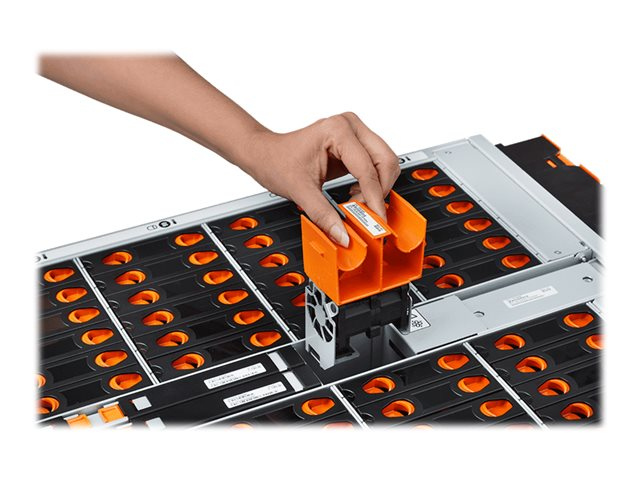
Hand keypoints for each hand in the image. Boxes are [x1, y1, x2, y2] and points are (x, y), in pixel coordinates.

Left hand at [240, 112, 399, 246]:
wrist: (264, 153)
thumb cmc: (276, 160)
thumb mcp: (300, 191)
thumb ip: (324, 215)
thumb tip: (343, 235)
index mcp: (338, 130)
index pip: (367, 170)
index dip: (373, 199)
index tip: (376, 220)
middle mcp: (350, 126)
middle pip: (386, 161)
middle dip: (380, 191)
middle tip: (368, 214)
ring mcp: (355, 133)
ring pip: (385, 162)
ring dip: (377, 187)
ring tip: (357, 203)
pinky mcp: (355, 143)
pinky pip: (376, 164)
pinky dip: (372, 183)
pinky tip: (355, 194)